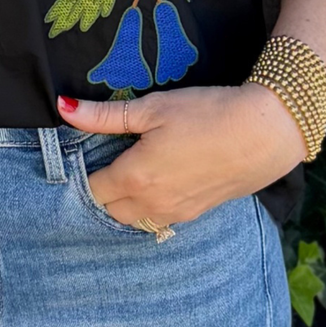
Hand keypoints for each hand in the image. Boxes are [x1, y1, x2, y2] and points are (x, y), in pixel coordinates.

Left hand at [57, 83, 306, 227]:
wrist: (263, 134)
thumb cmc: (205, 114)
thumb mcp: (153, 108)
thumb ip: (105, 115)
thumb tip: (62, 107)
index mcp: (135, 177)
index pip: (91, 190)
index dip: (81, 173)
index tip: (80, 153)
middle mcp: (151, 204)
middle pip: (108, 210)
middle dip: (98, 190)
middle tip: (100, 159)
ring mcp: (175, 214)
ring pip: (132, 219)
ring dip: (122, 202)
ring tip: (125, 169)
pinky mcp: (195, 214)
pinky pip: (157, 220)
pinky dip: (146, 207)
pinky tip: (155, 181)